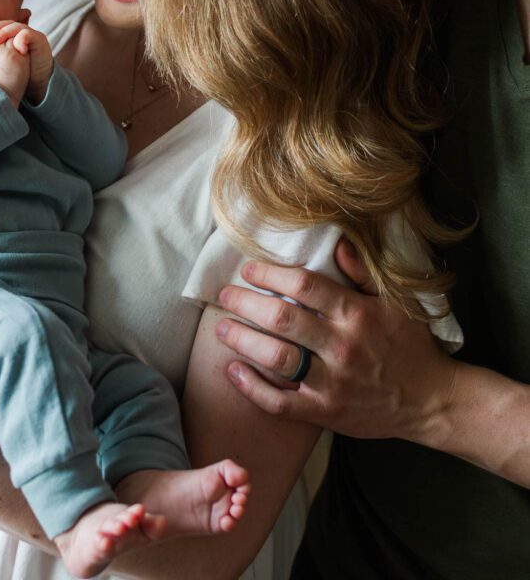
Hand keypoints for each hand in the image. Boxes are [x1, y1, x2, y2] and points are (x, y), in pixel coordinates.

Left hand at [0, 21, 52, 103]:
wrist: (38, 81)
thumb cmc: (18, 75)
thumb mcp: (3, 65)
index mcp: (11, 36)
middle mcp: (21, 32)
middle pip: (7, 24)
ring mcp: (31, 35)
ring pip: (16, 27)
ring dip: (5, 33)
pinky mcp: (40, 39)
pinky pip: (28, 34)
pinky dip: (21, 39)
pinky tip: (16, 49)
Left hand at [216, 238, 457, 445]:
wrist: (431, 400)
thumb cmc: (411, 345)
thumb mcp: (394, 301)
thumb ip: (361, 273)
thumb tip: (336, 243)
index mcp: (356, 313)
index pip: (304, 285)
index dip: (271, 273)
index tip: (249, 269)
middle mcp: (341, 345)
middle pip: (282, 318)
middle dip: (246, 303)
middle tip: (225, 295)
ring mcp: (332, 381)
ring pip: (276, 358)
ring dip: (243, 340)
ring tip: (222, 328)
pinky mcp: (325, 411)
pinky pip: (280, 402)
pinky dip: (252, 387)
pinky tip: (233, 370)